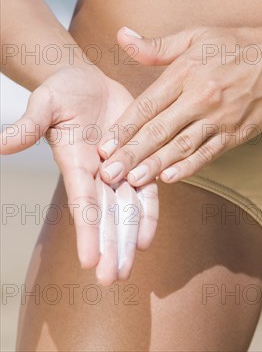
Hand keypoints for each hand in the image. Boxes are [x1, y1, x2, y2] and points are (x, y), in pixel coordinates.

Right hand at [0, 66, 158, 285]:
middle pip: (105, 215)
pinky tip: (148, 238)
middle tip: (112, 278)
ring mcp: (118, 168)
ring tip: (128, 268)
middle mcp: (96, 173)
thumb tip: (1, 143)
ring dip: (127, 239)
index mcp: (75, 163)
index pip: (82, 202)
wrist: (86, 82)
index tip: (89, 261)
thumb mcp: (44, 104)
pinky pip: (147, 189)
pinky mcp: (138, 157)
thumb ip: (28, 126)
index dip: (87, 230)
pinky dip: (148, 212)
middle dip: (109, 246)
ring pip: (126, 210)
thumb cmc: (61, 92)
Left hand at [98, 24, 261, 185]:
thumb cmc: (238, 42)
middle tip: (108, 174)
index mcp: (187, 72)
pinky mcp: (240, 132)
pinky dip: (190, 167)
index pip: (147, 105)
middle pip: (159, 130)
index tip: (103, 146)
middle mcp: (202, 96)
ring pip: (182, 146)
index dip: (123, 127)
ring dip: (155, 165)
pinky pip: (210, 153)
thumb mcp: (196, 34)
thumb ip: (157, 45)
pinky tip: (171, 178)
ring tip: (132, 181)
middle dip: (131, 154)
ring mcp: (222, 117)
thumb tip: (121, 36)